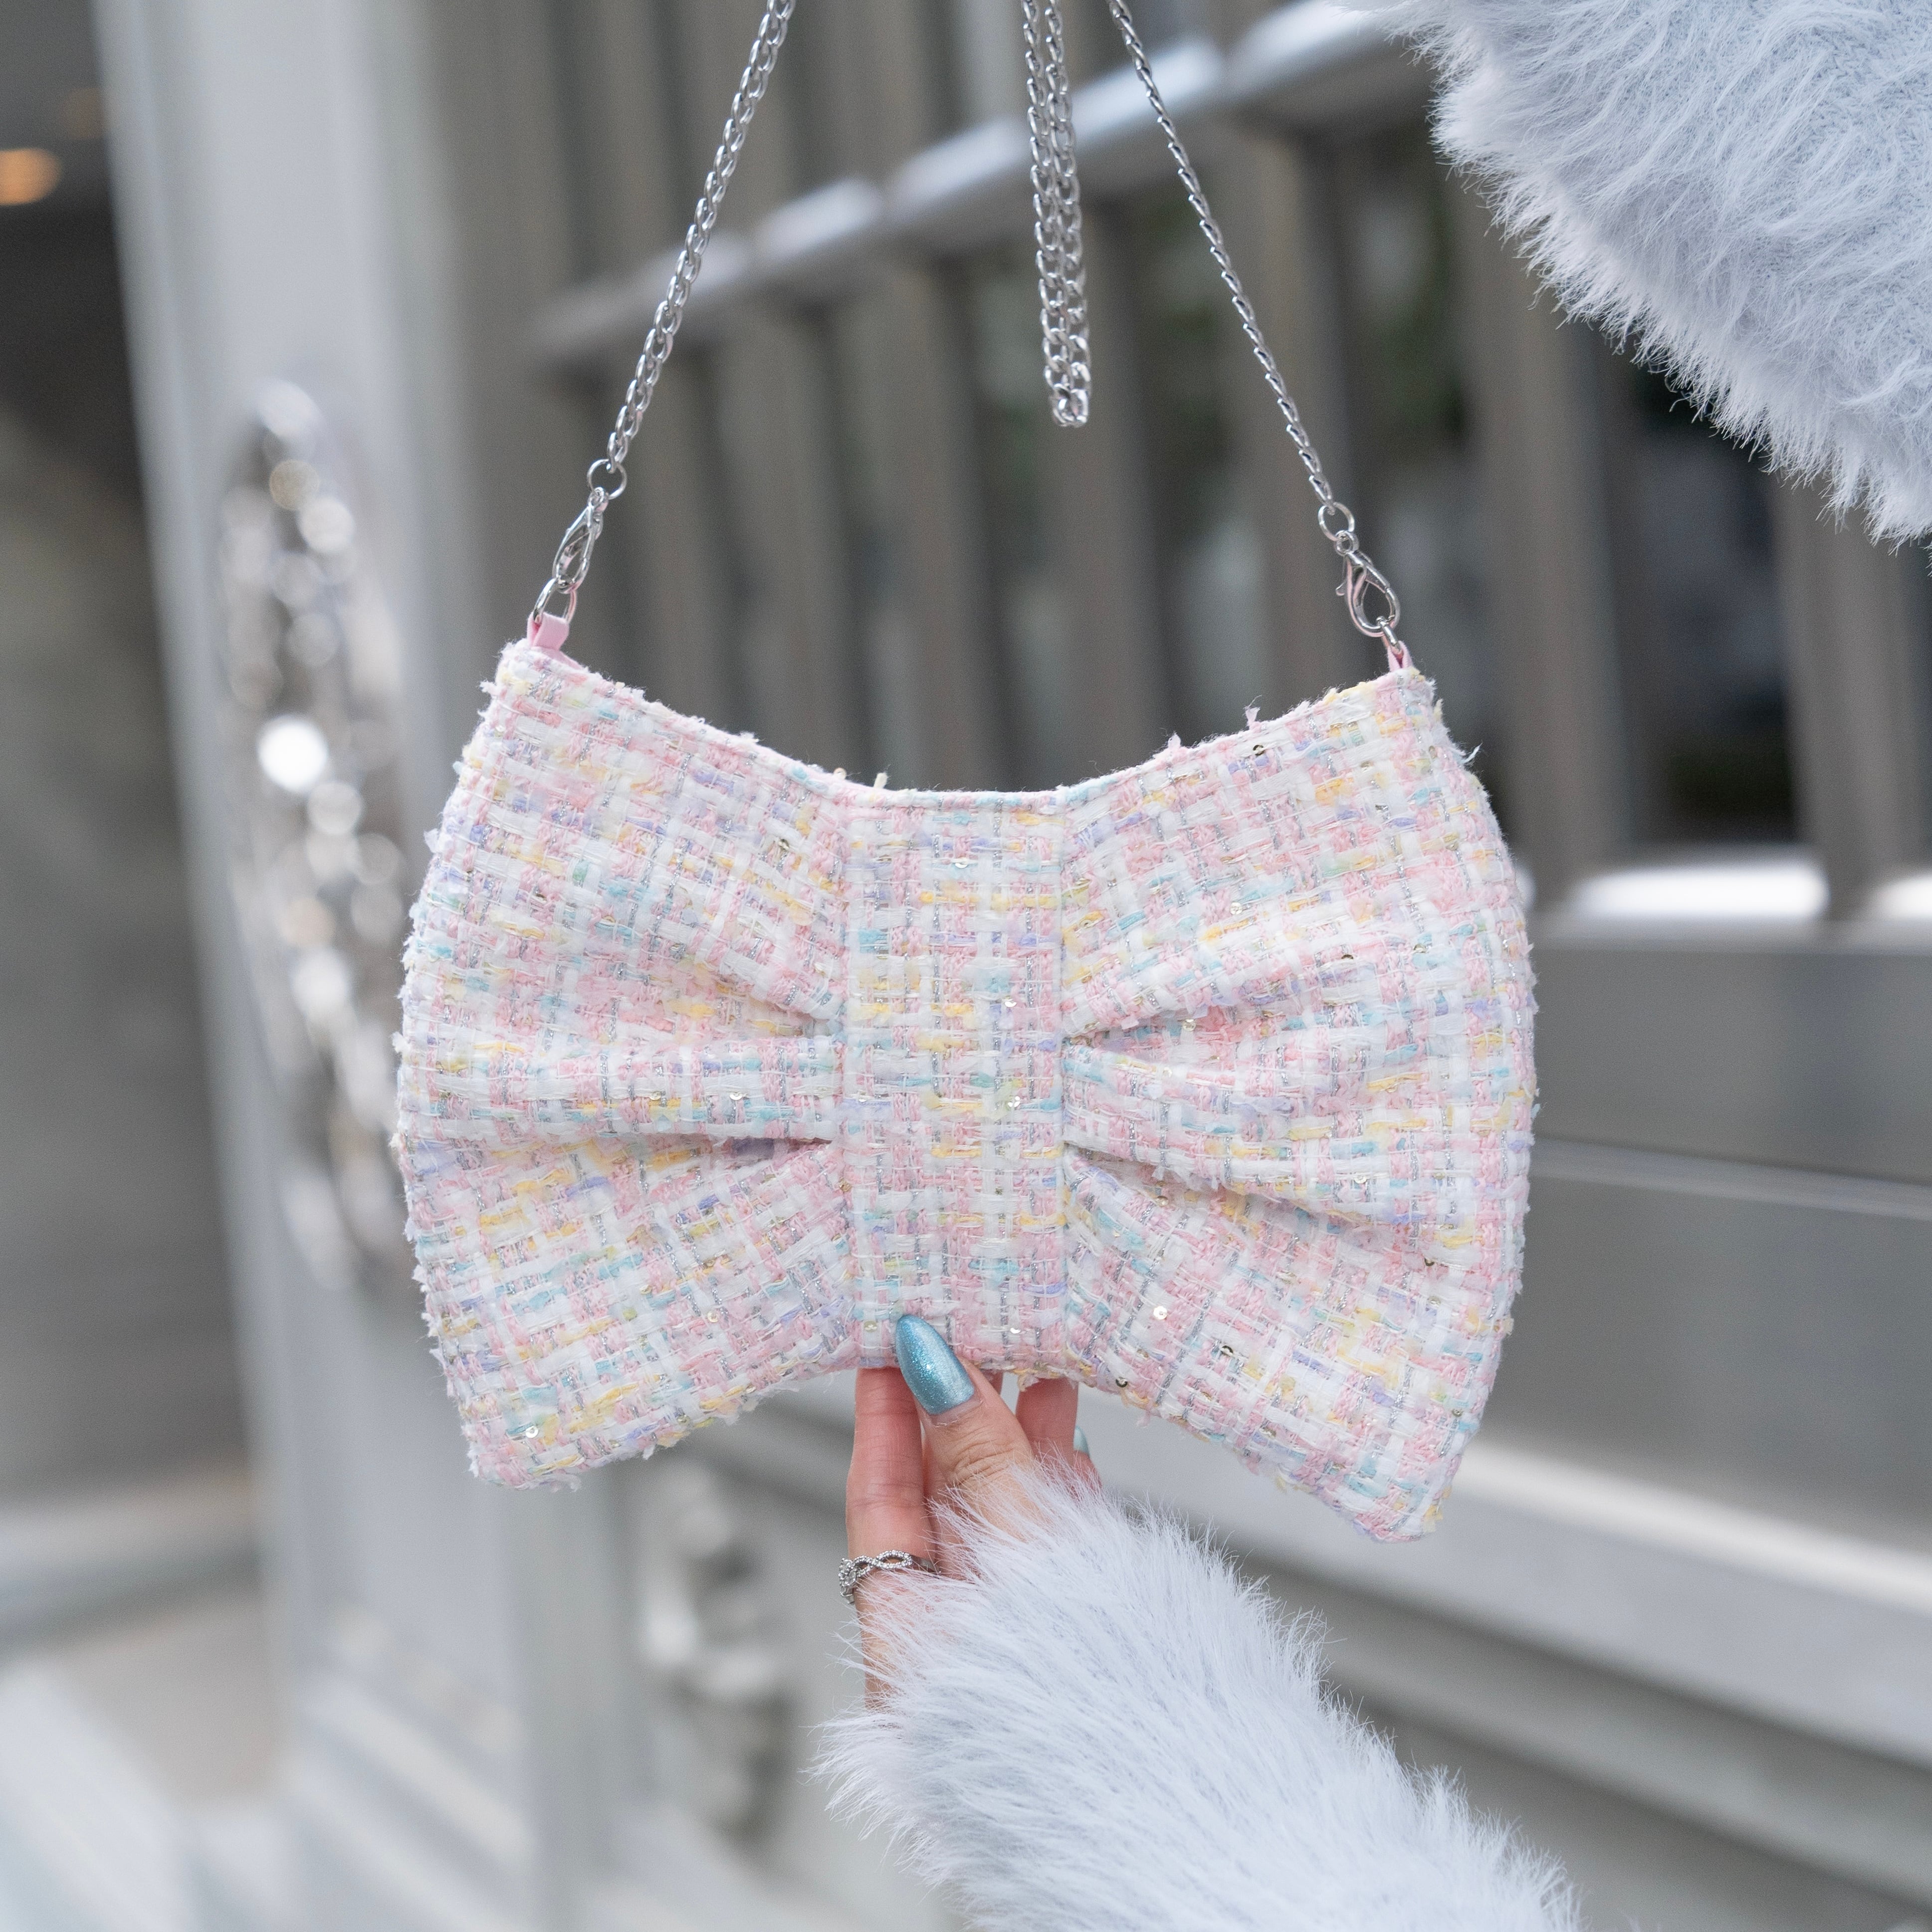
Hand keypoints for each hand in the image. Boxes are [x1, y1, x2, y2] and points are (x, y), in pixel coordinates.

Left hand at [845, 1316, 1095, 1693]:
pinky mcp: (1069, 1645)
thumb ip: (984, 1460)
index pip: (879, 1497)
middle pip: (938, 1502)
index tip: (893, 1340)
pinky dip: (1055, 1488)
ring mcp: (1010, 1648)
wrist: (1199, 1822)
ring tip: (1037, 1363)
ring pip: (1000, 1520)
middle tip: (974, 1328)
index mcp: (908, 1638)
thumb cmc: (1095, 1710)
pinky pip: (1047, 1549)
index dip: (887, 1413)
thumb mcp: (1029, 1556)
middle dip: (957, 1412)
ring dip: (1014, 1438)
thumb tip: (933, 1367)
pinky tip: (1069, 1437)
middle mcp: (949, 1646)